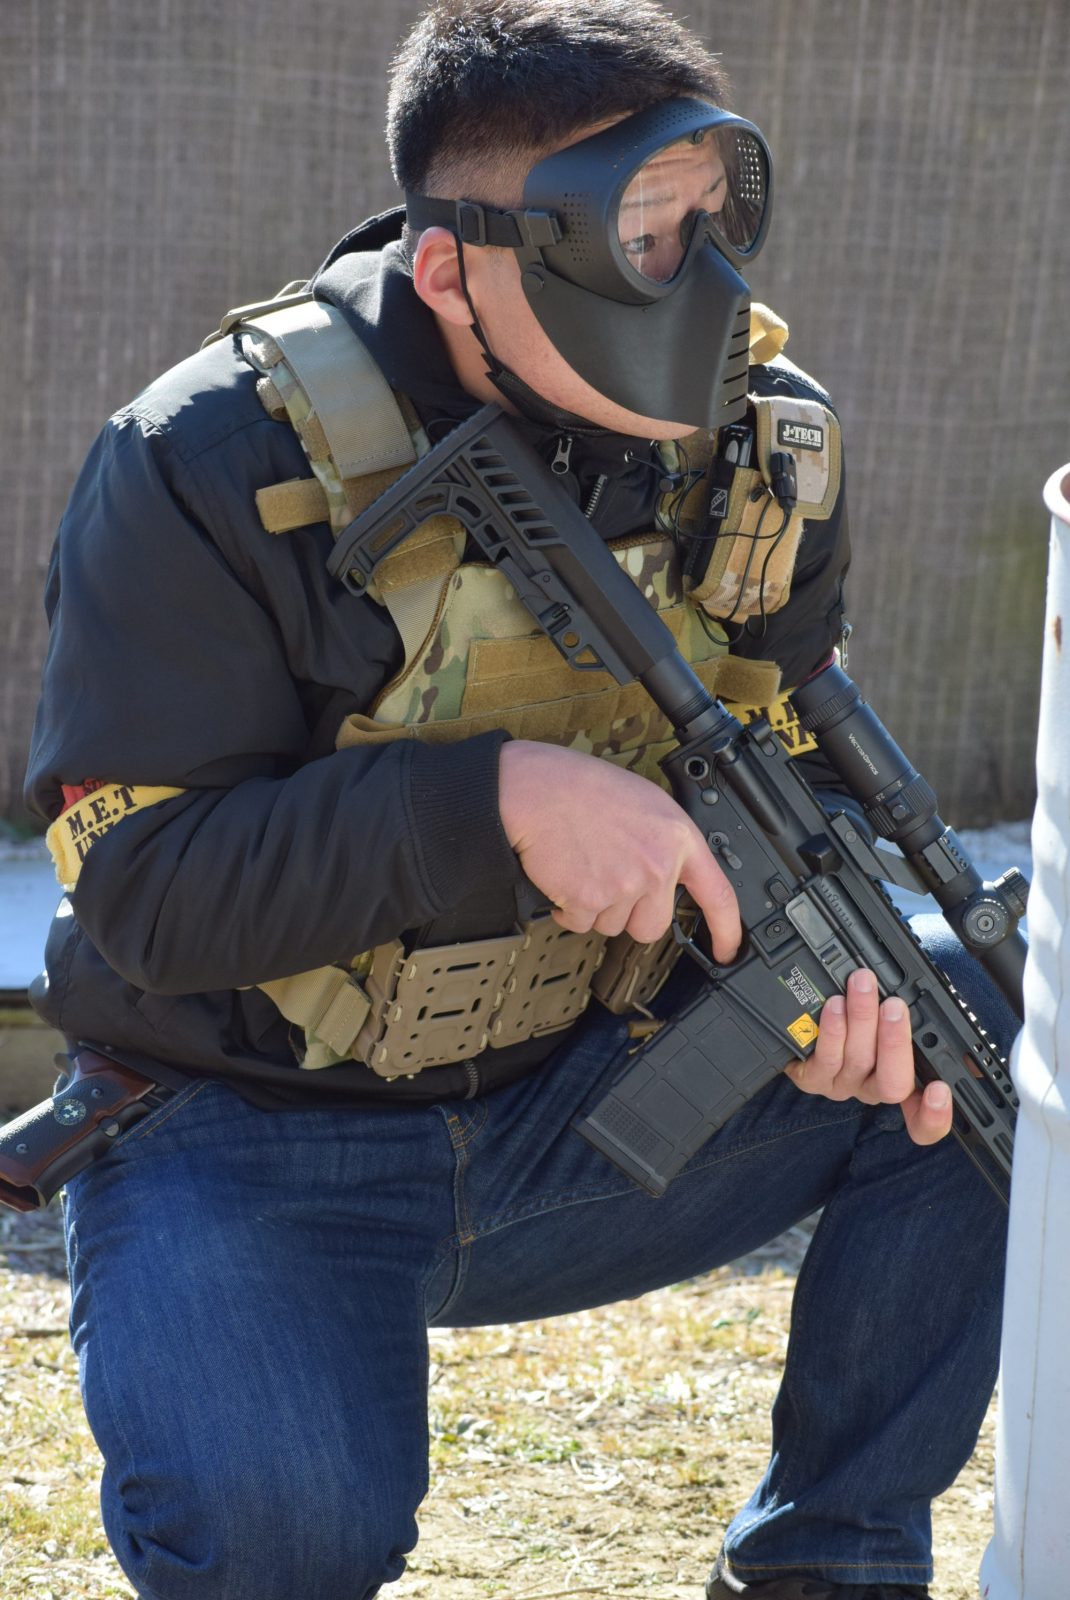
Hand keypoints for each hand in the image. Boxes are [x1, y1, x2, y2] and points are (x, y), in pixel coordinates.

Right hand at [498, 741, 741, 961]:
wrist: (535, 789)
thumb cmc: (581, 790)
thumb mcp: (645, 804)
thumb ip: (664, 845)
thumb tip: (668, 879)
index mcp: (678, 838)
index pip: (718, 895)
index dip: (727, 931)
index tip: (727, 951)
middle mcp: (658, 864)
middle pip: (653, 926)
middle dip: (629, 915)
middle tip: (608, 881)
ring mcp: (625, 885)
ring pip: (613, 926)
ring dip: (595, 908)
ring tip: (583, 866)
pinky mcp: (590, 900)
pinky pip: (581, 925)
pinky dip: (568, 909)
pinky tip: (564, 877)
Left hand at [785, 967, 953, 1144]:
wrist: (806, 1027)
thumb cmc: (863, 1024)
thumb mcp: (900, 1028)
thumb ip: (932, 1037)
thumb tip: (973, 1055)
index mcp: (901, 1084)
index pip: (923, 1121)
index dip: (935, 1116)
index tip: (941, 1091)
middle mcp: (872, 1090)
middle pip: (893, 1083)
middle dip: (896, 1042)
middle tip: (895, 1007)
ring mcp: (842, 1086)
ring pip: (857, 1061)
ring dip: (861, 1019)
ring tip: (861, 987)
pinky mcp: (811, 1078)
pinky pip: (825, 1059)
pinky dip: (832, 1030)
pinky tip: (834, 1007)